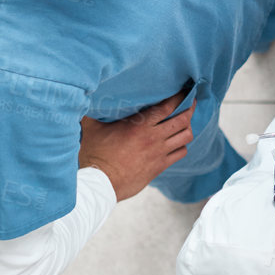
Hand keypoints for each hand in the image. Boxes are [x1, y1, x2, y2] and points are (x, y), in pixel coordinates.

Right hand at [77, 90, 193, 200]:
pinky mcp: (159, 166)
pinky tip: (177, 142)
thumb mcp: (92, 127)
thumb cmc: (95, 154)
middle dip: (189, 109)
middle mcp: (154, 137)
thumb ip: (93, 111)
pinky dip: (182, 145)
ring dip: (187, 128)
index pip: (168, 106)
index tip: (184, 91)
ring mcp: (159, 153)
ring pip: (185, 137)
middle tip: (189, 102)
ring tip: (184, 122)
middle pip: (183, 120)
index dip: (179, 97)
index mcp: (140, 125)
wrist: (100, 183)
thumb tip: (84, 97)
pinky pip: (180, 153)